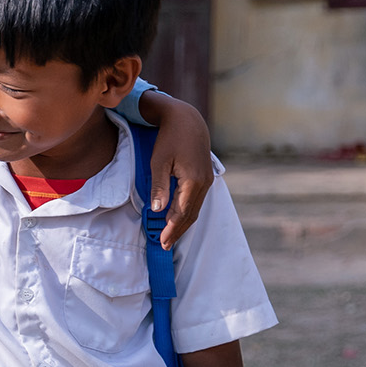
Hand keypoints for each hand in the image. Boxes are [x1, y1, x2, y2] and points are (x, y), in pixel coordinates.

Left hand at [142, 92, 212, 248]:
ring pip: (195, 208)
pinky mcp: (204, 177)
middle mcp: (204, 183)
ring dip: (183, 223)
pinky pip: (196, 200)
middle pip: (191, 214)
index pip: (182, 212)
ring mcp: (207, 180)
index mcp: (193, 181)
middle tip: (165, 245)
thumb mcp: (159, 162)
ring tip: (171, 237)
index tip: (162, 242)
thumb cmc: (169, 139)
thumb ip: (159, 186)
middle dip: (177, 231)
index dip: (172, 229)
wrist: (187, 120)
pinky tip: (178, 218)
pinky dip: (187, 212)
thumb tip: (158, 210)